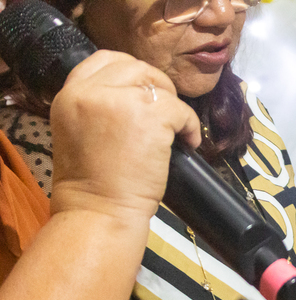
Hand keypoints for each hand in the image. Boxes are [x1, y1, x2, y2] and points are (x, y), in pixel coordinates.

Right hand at [49, 51, 201, 223]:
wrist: (98, 210)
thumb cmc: (92, 183)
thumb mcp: (77, 130)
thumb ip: (96, 106)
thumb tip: (132, 96)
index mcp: (70, 93)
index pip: (103, 60)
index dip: (130, 71)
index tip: (144, 90)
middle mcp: (91, 91)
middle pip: (135, 67)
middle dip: (156, 85)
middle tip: (166, 112)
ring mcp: (120, 101)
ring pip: (158, 86)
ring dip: (174, 105)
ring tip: (177, 130)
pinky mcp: (150, 117)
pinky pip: (181, 110)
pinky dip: (190, 125)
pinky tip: (188, 143)